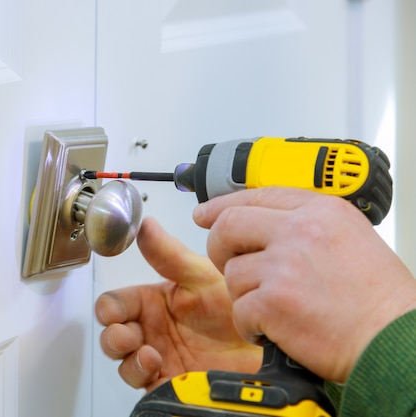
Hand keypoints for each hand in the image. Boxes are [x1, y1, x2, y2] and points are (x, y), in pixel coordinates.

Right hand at [95, 217, 261, 391]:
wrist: (264, 343)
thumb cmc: (235, 307)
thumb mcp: (200, 275)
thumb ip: (168, 254)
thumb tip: (145, 227)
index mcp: (153, 303)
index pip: (115, 304)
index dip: (110, 308)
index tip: (114, 311)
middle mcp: (152, 330)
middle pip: (112, 335)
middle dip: (113, 336)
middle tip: (127, 334)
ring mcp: (159, 358)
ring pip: (123, 362)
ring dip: (127, 358)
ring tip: (147, 353)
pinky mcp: (169, 382)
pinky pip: (142, 384)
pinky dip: (141, 375)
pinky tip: (155, 364)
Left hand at [193, 187, 415, 382]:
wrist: (394, 341)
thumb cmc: (379, 300)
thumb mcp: (350, 239)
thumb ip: (306, 227)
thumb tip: (262, 227)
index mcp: (321, 211)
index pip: (257, 195)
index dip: (222, 204)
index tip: (204, 213)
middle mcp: (301, 231)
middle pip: (229, 225)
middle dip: (219, 247)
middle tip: (227, 263)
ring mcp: (285, 265)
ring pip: (233, 274)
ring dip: (246, 296)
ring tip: (276, 308)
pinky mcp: (273, 301)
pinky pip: (239, 310)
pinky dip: (252, 326)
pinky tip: (275, 330)